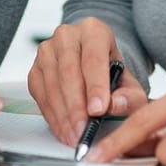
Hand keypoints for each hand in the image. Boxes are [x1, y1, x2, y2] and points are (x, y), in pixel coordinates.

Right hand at [26, 17, 148, 144]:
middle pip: (69, 72)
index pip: (93, 57)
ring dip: (62, 114)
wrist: (95, 67)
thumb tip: (116, 105)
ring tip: (74, 135)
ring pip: (51, 84)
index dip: (95, 86)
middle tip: (83, 130)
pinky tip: (62, 129)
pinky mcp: (35, 68)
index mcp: (93, 30)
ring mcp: (47, 51)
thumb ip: (130, 96)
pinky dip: (51, 115)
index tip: (98, 110)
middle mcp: (67, 35)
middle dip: (76, 106)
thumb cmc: (112, 73)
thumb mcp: (130, 84)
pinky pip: (40, 94)